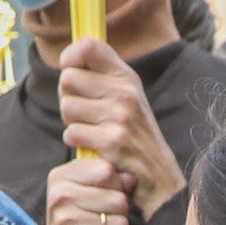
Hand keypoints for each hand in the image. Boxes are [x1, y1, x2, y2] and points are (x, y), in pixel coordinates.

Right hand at [43, 152, 136, 224]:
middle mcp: (59, 195)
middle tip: (106, 218)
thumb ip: (112, 178)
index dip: (116, 185)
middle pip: (117, 199)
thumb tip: (131, 179)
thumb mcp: (90, 190)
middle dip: (120, 212)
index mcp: (61, 175)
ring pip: (120, 224)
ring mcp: (63, 219)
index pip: (107, 171)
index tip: (107, 193)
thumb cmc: (79, 217)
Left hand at [54, 35, 183, 215]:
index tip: (70, 72)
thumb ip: (101, 77)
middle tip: (84, 114)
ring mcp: (120, 116)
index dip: (69, 58)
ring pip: (67, 107)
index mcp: (127, 77)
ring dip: (72, 123)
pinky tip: (93, 147)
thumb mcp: (126, 99)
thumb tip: (66, 64)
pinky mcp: (112, 141)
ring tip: (92, 131)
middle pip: (67, 79)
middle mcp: (126, 91)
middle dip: (68, 99)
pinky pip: (72, 133)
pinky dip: (77, 143)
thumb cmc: (133, 136)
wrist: (159, 178)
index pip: (88, 46)